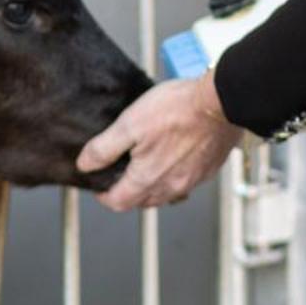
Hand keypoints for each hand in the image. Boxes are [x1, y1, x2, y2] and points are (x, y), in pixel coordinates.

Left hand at [78, 75, 243, 210]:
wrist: (221, 102)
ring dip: (151, 186)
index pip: (118, 202)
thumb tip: (85, 165)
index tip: (99, 185)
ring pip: (164, 195)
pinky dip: (173, 177)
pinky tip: (172, 158)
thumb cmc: (177, 109)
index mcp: (148, 179)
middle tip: (120, 172)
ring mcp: (192, 181)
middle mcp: (171, 187)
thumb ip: (104, 148)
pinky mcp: (208, 170)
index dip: (103, 195)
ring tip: (145, 165)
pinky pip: (185, 183)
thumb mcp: (130, 123)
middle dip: (127, 191)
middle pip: (142, 201)